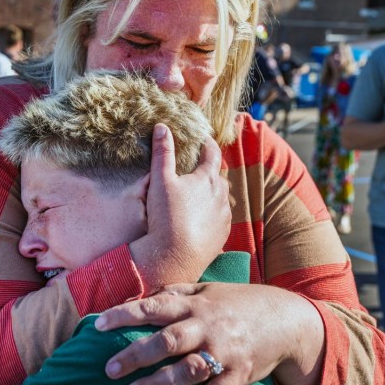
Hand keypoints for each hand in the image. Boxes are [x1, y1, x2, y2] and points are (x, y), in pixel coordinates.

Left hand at [95, 282, 323, 384]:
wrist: (285, 319)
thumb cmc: (236, 303)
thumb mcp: (206, 290)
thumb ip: (174, 294)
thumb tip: (138, 298)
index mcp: (195, 305)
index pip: (154, 307)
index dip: (125, 315)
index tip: (99, 325)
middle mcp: (207, 328)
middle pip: (167, 341)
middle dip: (135, 355)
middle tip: (109, 369)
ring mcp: (223, 353)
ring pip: (187, 372)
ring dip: (158, 384)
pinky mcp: (237, 376)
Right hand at [128, 124, 230, 292]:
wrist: (175, 257)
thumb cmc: (166, 217)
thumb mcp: (160, 180)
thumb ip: (163, 152)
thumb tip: (163, 127)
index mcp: (207, 178)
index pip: (213, 153)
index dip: (208, 143)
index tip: (203, 139)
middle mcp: (221, 195)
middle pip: (218, 176)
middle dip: (208, 171)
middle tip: (196, 169)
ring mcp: (224, 216)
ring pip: (220, 198)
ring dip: (211, 194)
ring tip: (196, 196)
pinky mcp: (222, 234)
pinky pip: (220, 218)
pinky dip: (211, 214)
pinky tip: (199, 219)